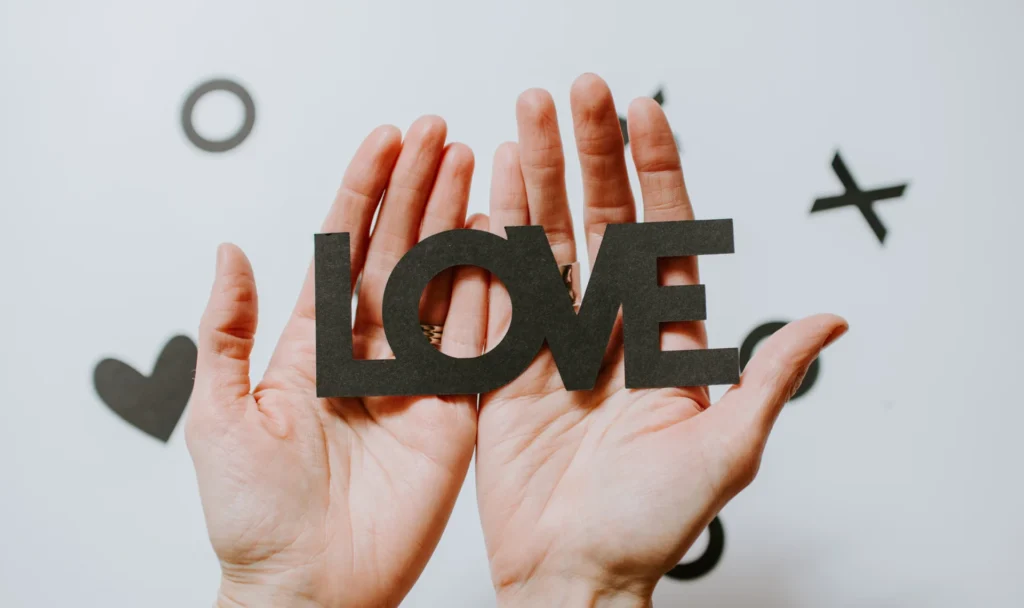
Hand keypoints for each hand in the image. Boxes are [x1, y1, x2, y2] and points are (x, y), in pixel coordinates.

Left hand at [185, 118, 489, 607]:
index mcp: (313, 345)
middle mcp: (370, 353)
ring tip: (476, 167)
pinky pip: (479, 344)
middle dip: (419, 189)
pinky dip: (492, 293)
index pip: (343, 248)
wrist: (306, 588)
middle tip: (441, 136)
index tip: (386, 142)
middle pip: (400, 252)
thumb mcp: (218, 415)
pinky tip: (500, 244)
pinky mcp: (455, 412)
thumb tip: (229, 254)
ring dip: (459, 224)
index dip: (364, 191)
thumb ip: (226, 332)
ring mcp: (417, 379)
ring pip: (443, 285)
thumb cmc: (252, 517)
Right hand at [475, 74, 847, 606]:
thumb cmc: (650, 526)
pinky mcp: (504, 364)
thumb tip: (829, 321)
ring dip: (534, 178)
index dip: (655, 171)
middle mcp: (609, 328)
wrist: (572, 574)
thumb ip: (765, 378)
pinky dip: (489, 239)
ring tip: (523, 116)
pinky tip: (484, 190)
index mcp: (665, 340)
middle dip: (588, 155)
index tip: (644, 113)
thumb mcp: (724, 451)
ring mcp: (552, 340)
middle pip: (599, 221)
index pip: (663, 234)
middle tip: (577, 93)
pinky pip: (494, 290)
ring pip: (544, 241)